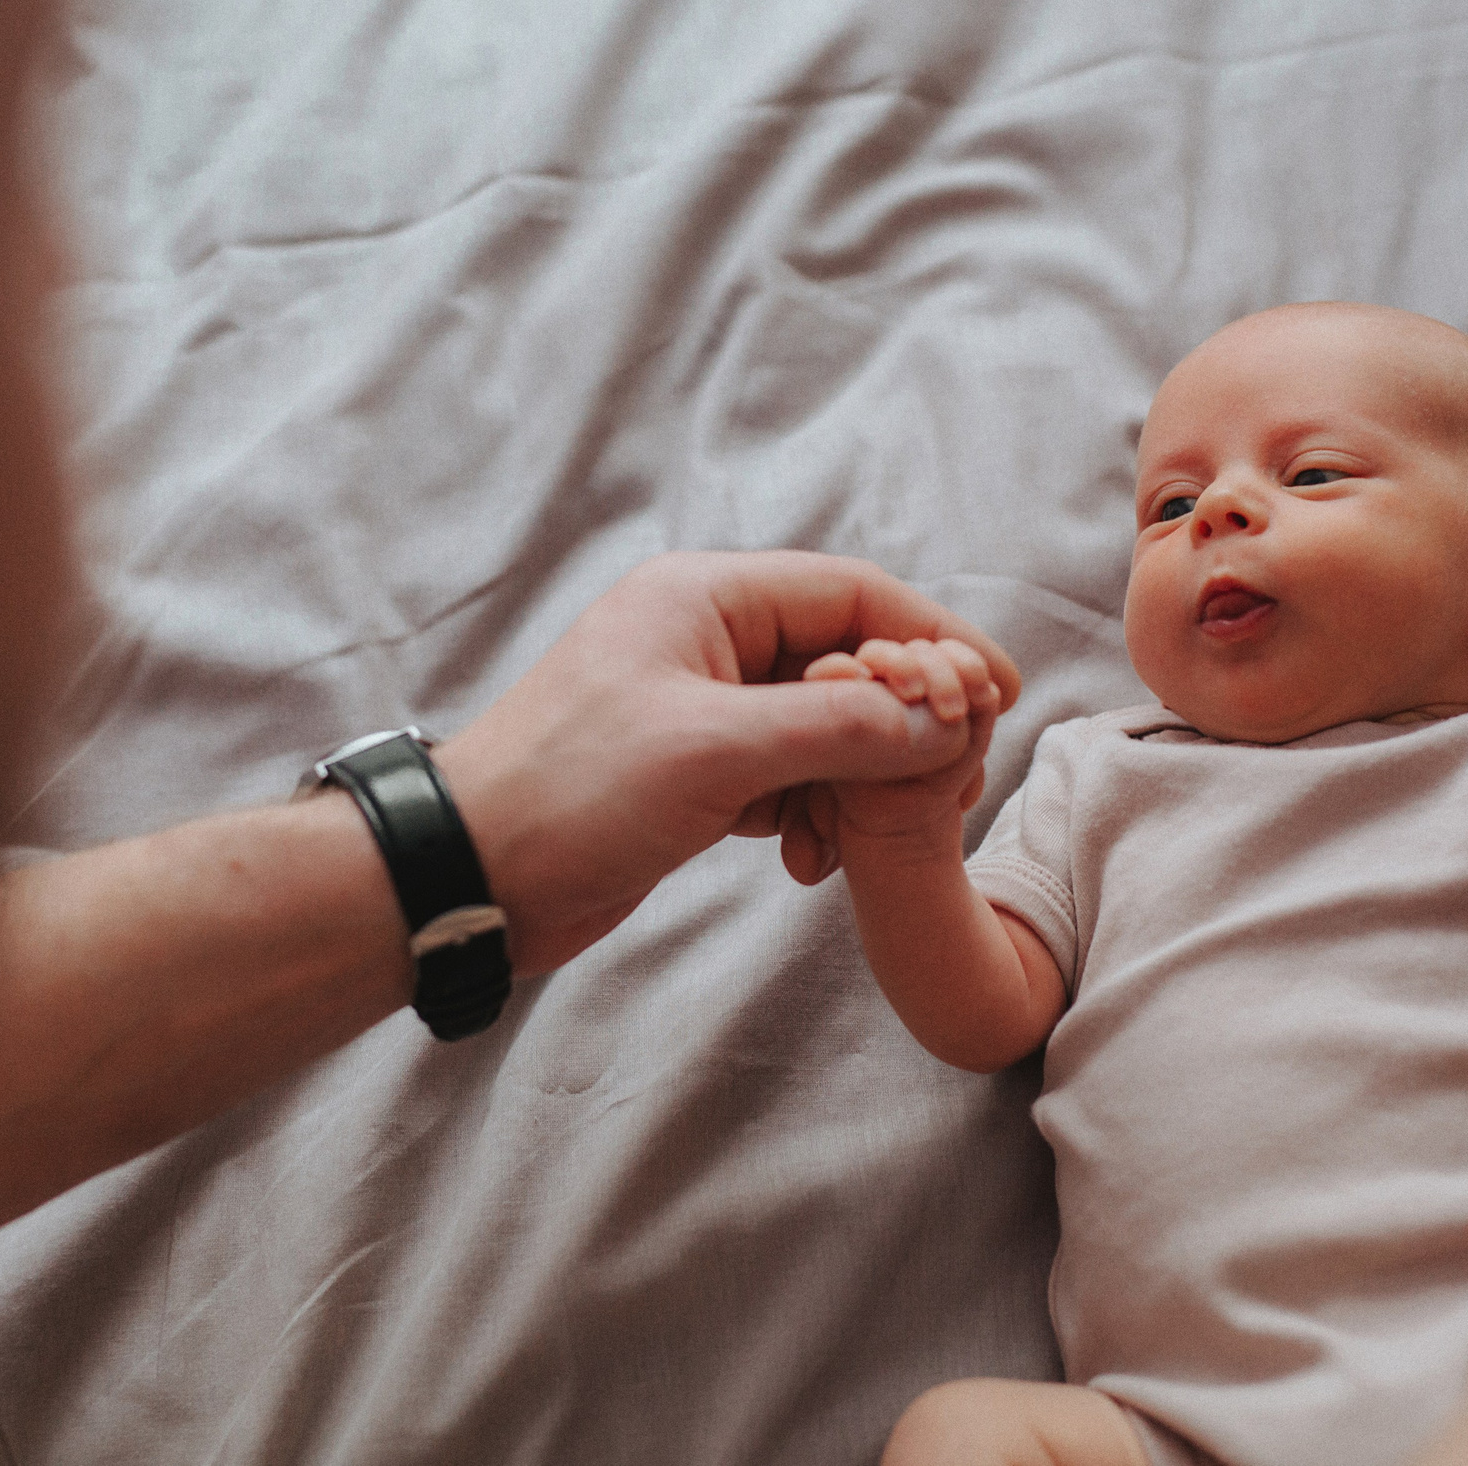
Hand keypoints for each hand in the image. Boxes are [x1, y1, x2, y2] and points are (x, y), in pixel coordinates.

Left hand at [432, 552, 1019, 973]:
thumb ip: (840, 728)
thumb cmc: (574, 792)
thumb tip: (943, 717)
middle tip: (952, 777)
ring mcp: (700, 705)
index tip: (996, 692)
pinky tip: (811, 861)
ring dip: (858, 779)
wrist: (471, 875)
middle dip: (902, 720)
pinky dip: (814, 812)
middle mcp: (707, 637)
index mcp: (706, 597)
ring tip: (873, 832)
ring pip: (823, 725)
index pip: (854, 593)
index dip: (935, 637)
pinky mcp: (693, 770)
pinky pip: (787, 775)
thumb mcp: (718, 752)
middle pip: (847, 657)